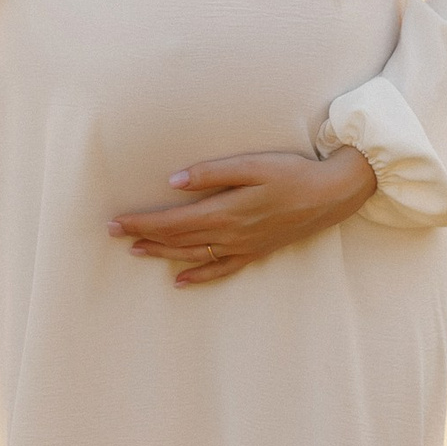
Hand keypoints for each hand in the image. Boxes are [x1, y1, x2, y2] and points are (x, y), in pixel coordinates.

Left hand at [108, 144, 379, 284]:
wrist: (332, 194)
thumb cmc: (293, 173)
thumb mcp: (252, 165)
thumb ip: (212, 174)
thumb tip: (173, 182)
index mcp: (226, 211)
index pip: (173, 221)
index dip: (142, 223)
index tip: (116, 222)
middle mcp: (231, 235)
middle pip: (178, 239)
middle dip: (144, 237)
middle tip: (114, 234)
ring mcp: (244, 247)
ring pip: (194, 255)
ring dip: (163, 255)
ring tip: (137, 252)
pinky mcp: (257, 251)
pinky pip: (221, 269)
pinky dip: (198, 275)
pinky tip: (181, 280)